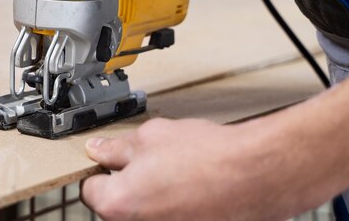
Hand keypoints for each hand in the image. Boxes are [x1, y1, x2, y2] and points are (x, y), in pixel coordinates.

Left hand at [81, 118, 301, 220]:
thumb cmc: (208, 157)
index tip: (112, 161)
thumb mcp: (151, 136)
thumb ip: (116, 148)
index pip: (91, 189)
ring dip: (153, 198)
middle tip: (150, 163)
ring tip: (176, 175)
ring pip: (145, 214)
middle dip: (128, 185)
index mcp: (118, 203)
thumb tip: (99, 150)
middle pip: (117, 205)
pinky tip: (191, 189)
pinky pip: (171, 218)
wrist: (257, 174)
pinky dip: (175, 208)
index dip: (102, 170)